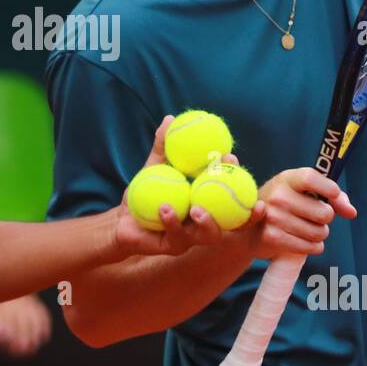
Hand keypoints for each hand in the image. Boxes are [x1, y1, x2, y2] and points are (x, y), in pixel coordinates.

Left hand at [112, 115, 265, 257]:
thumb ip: (163, 146)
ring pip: (209, 234)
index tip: (232, 154)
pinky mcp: (173, 247)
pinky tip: (164, 208)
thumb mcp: (154, 166)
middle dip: (245, 213)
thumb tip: (169, 118)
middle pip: (234, 220)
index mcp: (207, 201)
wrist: (121, 219)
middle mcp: (206, 221)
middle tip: (241, 195)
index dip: (237, 175)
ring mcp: (192, 237)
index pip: (230, 190)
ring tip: (196, 208)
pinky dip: (171, 221)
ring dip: (207, 221)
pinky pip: (176, 236)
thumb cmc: (144, 191)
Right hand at [245, 167, 357, 260]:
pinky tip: (304, 241)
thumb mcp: (304, 192)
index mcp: (287, 178)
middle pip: (324, 213)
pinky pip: (310, 247)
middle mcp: (278, 196)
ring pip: (319, 233)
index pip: (312, 178)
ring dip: (319, 234)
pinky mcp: (273, 237)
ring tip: (306, 228)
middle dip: (326, 218)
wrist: (251, 227)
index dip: (329, 189)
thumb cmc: (286, 205)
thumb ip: (333, 197)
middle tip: (315, 217)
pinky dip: (314, 247)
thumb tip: (351, 212)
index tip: (333, 195)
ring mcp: (273, 217)